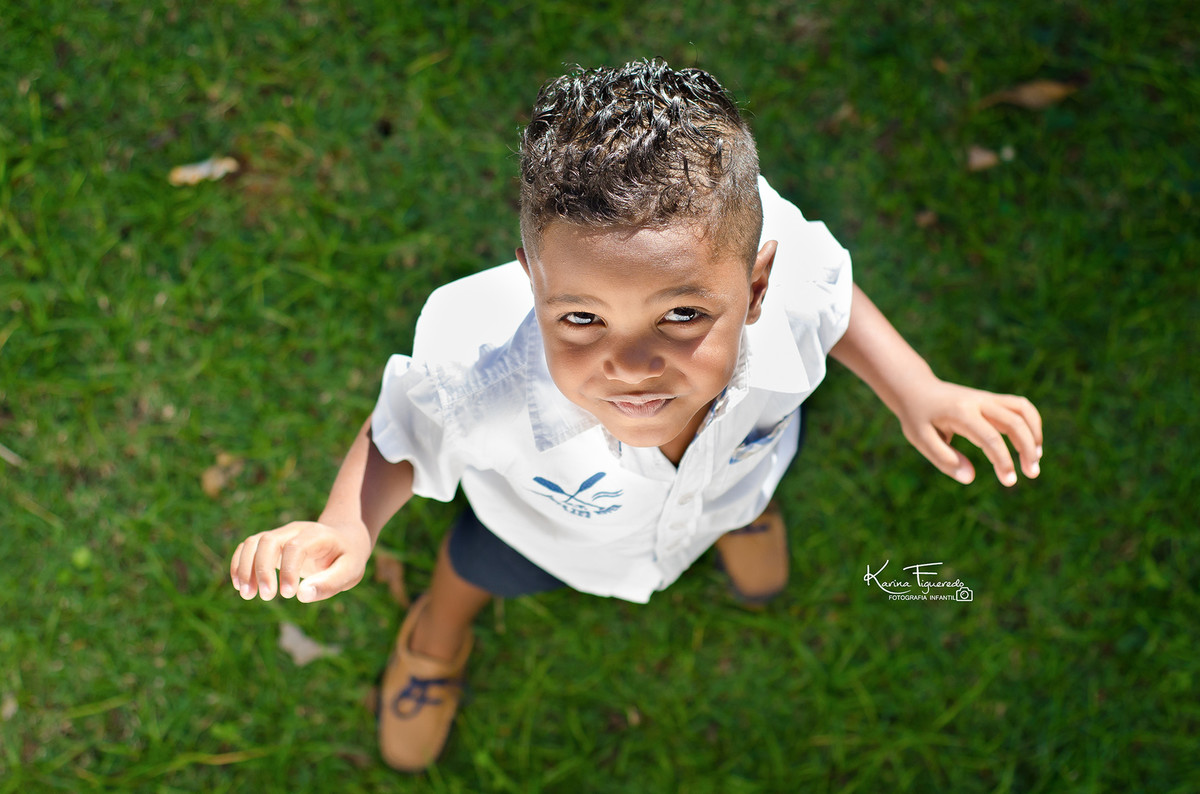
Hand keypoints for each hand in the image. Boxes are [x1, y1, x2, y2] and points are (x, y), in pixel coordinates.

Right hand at [230, 520, 371, 601]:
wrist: (345, 539)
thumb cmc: (348, 557)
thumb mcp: (351, 571)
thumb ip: (330, 583)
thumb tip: (301, 595)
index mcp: (317, 535)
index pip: (295, 547)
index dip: (288, 570)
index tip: (289, 595)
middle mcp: (295, 530)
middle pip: (268, 541)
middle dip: (261, 569)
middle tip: (266, 597)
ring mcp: (281, 534)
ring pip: (254, 542)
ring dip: (245, 567)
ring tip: (246, 594)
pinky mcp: (272, 543)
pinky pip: (248, 547)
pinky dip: (240, 563)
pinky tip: (239, 585)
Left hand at [896, 378, 1042, 486]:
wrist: (916, 389)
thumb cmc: (917, 417)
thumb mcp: (920, 439)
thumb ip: (944, 459)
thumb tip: (969, 478)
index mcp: (960, 412)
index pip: (991, 438)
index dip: (1003, 461)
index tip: (1010, 482)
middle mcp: (978, 401)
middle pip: (1015, 421)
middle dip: (1027, 449)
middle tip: (1031, 474)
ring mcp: (987, 397)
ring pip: (1023, 409)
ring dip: (1034, 434)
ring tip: (1035, 460)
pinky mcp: (991, 399)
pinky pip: (1019, 407)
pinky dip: (1030, 423)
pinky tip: (1029, 445)